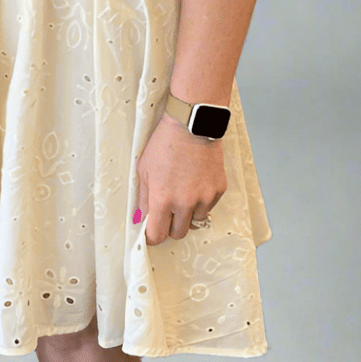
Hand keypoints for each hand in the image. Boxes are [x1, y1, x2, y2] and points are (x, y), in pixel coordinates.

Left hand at [134, 112, 226, 243]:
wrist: (191, 124)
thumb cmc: (165, 142)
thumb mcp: (144, 168)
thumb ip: (143, 198)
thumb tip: (142, 218)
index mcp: (162, 199)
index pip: (157, 235)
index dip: (152, 236)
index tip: (151, 232)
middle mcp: (184, 203)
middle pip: (178, 233)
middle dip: (171, 225)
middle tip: (168, 210)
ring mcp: (204, 197)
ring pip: (194, 220)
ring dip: (188, 212)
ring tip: (183, 190)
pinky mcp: (218, 190)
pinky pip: (209, 206)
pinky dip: (202, 200)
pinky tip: (196, 181)